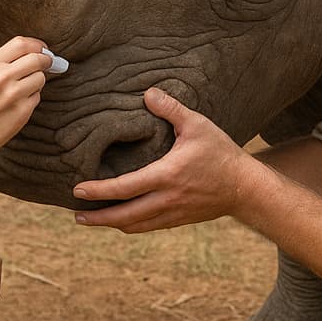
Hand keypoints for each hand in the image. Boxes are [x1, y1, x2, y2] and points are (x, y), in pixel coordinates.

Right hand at [0, 36, 52, 157]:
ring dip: (37, 81)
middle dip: (46, 60)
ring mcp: (12, 95)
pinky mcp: (22, 111)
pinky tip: (18, 104)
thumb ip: (5, 63)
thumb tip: (37, 52)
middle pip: (36, 58)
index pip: (21, 43)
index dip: (37, 45)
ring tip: (23, 89)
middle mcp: (1, 77)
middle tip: (48, 63)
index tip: (43, 49)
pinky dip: (32, 98)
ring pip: (40, 78)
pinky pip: (37, 97)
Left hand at [71, 87, 254, 232]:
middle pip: (124, 216)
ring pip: (135, 225)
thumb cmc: (221, 153)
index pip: (125, 188)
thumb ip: (171, 109)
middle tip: (76, 214)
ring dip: (111, 224)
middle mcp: (167, 200)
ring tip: (91, 219)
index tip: (78, 190)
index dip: (99, 190)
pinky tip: (120, 219)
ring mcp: (172, 214)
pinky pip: (148, 227)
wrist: (246, 188)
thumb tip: (147, 93)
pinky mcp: (179, 220)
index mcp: (167, 176)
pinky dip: (130, 224)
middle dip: (97, 218)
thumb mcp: (198, 125)